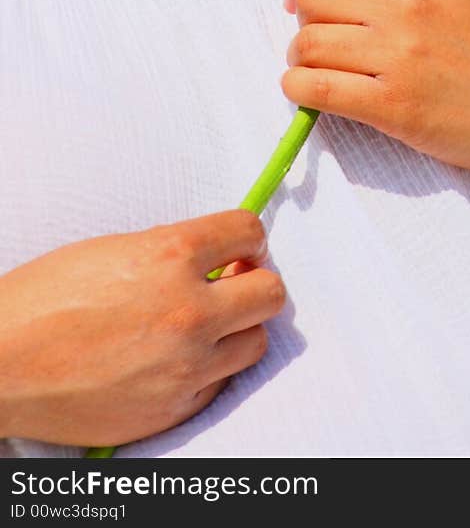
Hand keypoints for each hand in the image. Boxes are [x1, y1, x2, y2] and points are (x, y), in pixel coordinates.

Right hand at [0, 210, 285, 447]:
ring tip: (203, 325)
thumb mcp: (115, 249)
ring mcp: (184, 366)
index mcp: (171, 255)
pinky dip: (206, 370)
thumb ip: (174, 250)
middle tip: (229, 284)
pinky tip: (173, 360)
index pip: (249, 232)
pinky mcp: (173, 409)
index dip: (245, 238)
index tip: (236, 247)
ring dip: (236, 329)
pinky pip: (219, 384)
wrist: (0, 365)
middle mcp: (188, 310)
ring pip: (255, 342)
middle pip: (271, 293)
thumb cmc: (44, 299)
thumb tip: (219, 257)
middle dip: (254, 283)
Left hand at [281, 0, 469, 181]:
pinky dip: (300, 90)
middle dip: (304, 15)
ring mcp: (397, 54)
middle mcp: (403, 1)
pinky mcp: (393, 106)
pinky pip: (315, 89)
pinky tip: (312, 91)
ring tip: (319, 66)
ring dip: (301, 57)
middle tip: (318, 33)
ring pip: (307, 44)